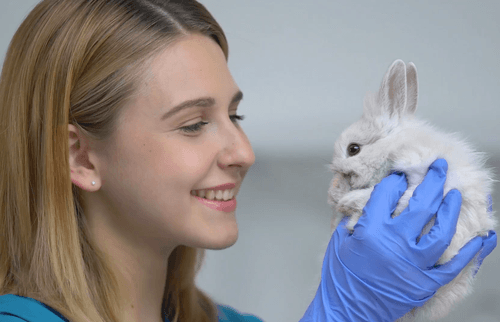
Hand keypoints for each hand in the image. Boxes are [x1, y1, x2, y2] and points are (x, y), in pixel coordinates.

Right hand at [299, 159, 495, 321]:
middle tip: (441, 166)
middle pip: (420, 205)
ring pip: (441, 231)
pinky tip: (481, 239)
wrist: (346, 310)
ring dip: (450, 210)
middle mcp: (394, 244)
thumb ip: (357, 217)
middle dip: (433, 180)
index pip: (387, 194)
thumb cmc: (340, 276)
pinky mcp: (424, 283)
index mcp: (370, 231)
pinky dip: (469, 252)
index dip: (395, 180)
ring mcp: (412, 265)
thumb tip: (371, 198)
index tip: (400, 174)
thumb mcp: (340, 240)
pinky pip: (453, 266)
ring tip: (454, 194)